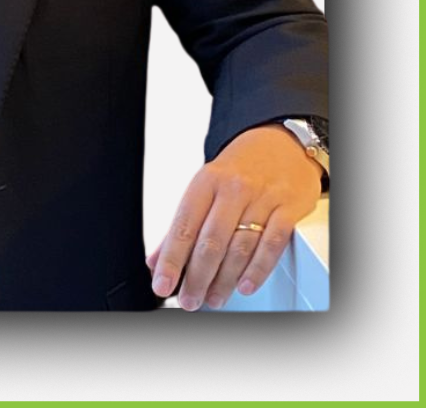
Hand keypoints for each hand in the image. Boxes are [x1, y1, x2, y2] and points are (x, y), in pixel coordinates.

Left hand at [146, 123, 323, 309]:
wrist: (279, 144)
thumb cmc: (239, 168)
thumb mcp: (205, 187)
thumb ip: (181, 225)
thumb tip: (157, 258)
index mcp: (205, 181)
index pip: (183, 225)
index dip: (171, 258)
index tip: (161, 281)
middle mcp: (232, 189)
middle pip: (211, 240)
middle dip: (197, 276)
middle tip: (188, 299)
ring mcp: (262, 198)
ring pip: (240, 246)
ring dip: (224, 279)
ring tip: (213, 298)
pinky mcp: (287, 208)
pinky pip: (272, 244)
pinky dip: (257, 269)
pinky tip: (244, 285)